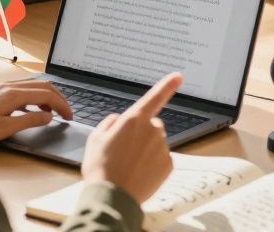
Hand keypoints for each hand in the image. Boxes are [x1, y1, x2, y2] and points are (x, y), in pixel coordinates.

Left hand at [0, 79, 72, 146]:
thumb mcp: (5, 129)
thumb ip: (30, 121)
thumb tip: (49, 116)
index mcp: (14, 94)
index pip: (47, 94)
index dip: (62, 105)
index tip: (69, 116)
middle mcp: (9, 86)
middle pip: (42, 86)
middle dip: (58, 98)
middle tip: (66, 112)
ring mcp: (2, 87)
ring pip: (32, 86)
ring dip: (46, 97)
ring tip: (52, 112)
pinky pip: (21, 90)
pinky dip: (33, 98)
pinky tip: (31, 110)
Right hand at [81, 72, 181, 202]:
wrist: (112, 198)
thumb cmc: (101, 168)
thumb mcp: (95, 139)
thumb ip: (109, 124)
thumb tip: (119, 120)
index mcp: (134, 119)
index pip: (154, 97)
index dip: (168, 85)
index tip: (179, 76)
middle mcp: (152, 130)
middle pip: (151, 125)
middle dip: (141, 133)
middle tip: (123, 151)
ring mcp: (162, 147)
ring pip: (156, 142)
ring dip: (146, 149)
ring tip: (128, 166)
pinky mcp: (168, 164)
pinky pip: (160, 159)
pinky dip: (152, 164)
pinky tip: (138, 173)